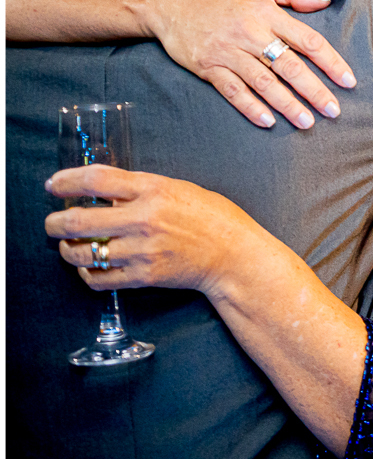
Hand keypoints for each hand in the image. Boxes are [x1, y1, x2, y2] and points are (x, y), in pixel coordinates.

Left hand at [44, 164, 269, 299]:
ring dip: (68, 250)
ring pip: (84, 252)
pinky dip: (87, 274)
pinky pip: (99, 279)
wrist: (234, 254)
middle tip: (52, 222)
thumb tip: (103, 192)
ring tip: (69, 246)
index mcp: (154, 189)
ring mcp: (143, 250)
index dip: (67, 181)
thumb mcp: (179, 189)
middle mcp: (144, 219)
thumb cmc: (213, 218)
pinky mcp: (144, 276)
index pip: (96, 179)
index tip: (54, 185)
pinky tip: (91, 267)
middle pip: (79, 219)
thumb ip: (141, 189)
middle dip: (55, 222)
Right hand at [144, 0, 356, 128]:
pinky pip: (233, 90)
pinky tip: (268, 121)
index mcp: (267, 13)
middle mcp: (250, 32)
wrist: (170, 0)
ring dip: (287, 104)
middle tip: (334, 110)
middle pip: (290, 65)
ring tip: (307, 122)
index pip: (308, 40)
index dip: (331, 62)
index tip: (349, 81)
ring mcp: (228, 51)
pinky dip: (250, 107)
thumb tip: (325, 1)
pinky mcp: (208, 66)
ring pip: (264, 82)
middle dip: (314, 90)